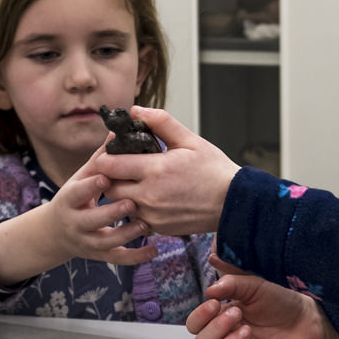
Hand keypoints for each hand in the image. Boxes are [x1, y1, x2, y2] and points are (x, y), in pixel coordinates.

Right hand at [0, 159, 154, 285]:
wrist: (56, 232)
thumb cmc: (75, 197)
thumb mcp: (81, 177)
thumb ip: (100, 159)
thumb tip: (116, 130)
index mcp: (69, 199)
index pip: (77, 192)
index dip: (90, 186)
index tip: (105, 177)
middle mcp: (75, 222)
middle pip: (92, 220)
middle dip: (111, 213)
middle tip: (131, 202)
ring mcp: (87, 241)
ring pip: (106, 242)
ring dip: (126, 234)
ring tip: (145, 224)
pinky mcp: (99, 255)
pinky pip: (118, 259)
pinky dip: (136, 257)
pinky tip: (154, 250)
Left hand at [94, 106, 241, 235]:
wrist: (233, 203)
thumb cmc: (214, 171)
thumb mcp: (190, 140)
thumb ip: (161, 122)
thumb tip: (136, 110)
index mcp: (155, 169)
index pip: (109, 165)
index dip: (105, 157)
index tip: (112, 153)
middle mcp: (149, 195)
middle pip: (109, 188)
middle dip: (111, 178)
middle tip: (123, 168)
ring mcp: (152, 214)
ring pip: (119, 205)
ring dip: (123, 194)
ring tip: (138, 183)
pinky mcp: (158, 228)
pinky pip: (134, 219)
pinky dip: (137, 209)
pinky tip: (151, 198)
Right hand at [185, 273, 338, 338]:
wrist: (306, 319)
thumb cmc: (279, 302)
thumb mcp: (255, 286)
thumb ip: (232, 284)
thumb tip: (210, 290)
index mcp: (220, 320)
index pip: (194, 325)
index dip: (199, 317)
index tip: (214, 303)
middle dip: (215, 329)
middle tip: (238, 315)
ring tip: (247, 331)